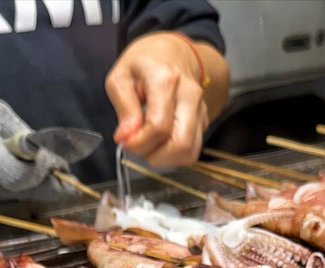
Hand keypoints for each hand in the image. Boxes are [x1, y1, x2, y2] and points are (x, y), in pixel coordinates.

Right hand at [0, 90, 71, 206]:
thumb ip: (24, 136)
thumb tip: (53, 153)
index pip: (19, 176)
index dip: (44, 172)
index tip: (58, 162)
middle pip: (24, 192)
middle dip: (51, 185)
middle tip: (67, 175)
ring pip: (17, 199)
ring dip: (36, 188)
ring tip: (44, 170)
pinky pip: (4, 201)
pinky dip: (18, 191)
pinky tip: (20, 176)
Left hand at [106, 33, 208, 166]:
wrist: (173, 52)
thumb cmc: (144, 64)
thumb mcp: (121, 77)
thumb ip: (124, 107)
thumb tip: (126, 136)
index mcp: (167, 79)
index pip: (158, 127)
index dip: (139, 142)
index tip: (125, 141)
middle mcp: (189, 95)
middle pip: (180, 143)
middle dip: (154, 155)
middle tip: (137, 145)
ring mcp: (200, 109)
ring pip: (189, 152)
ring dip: (164, 158)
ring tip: (148, 144)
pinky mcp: (203, 120)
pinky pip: (192, 151)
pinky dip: (173, 156)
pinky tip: (160, 143)